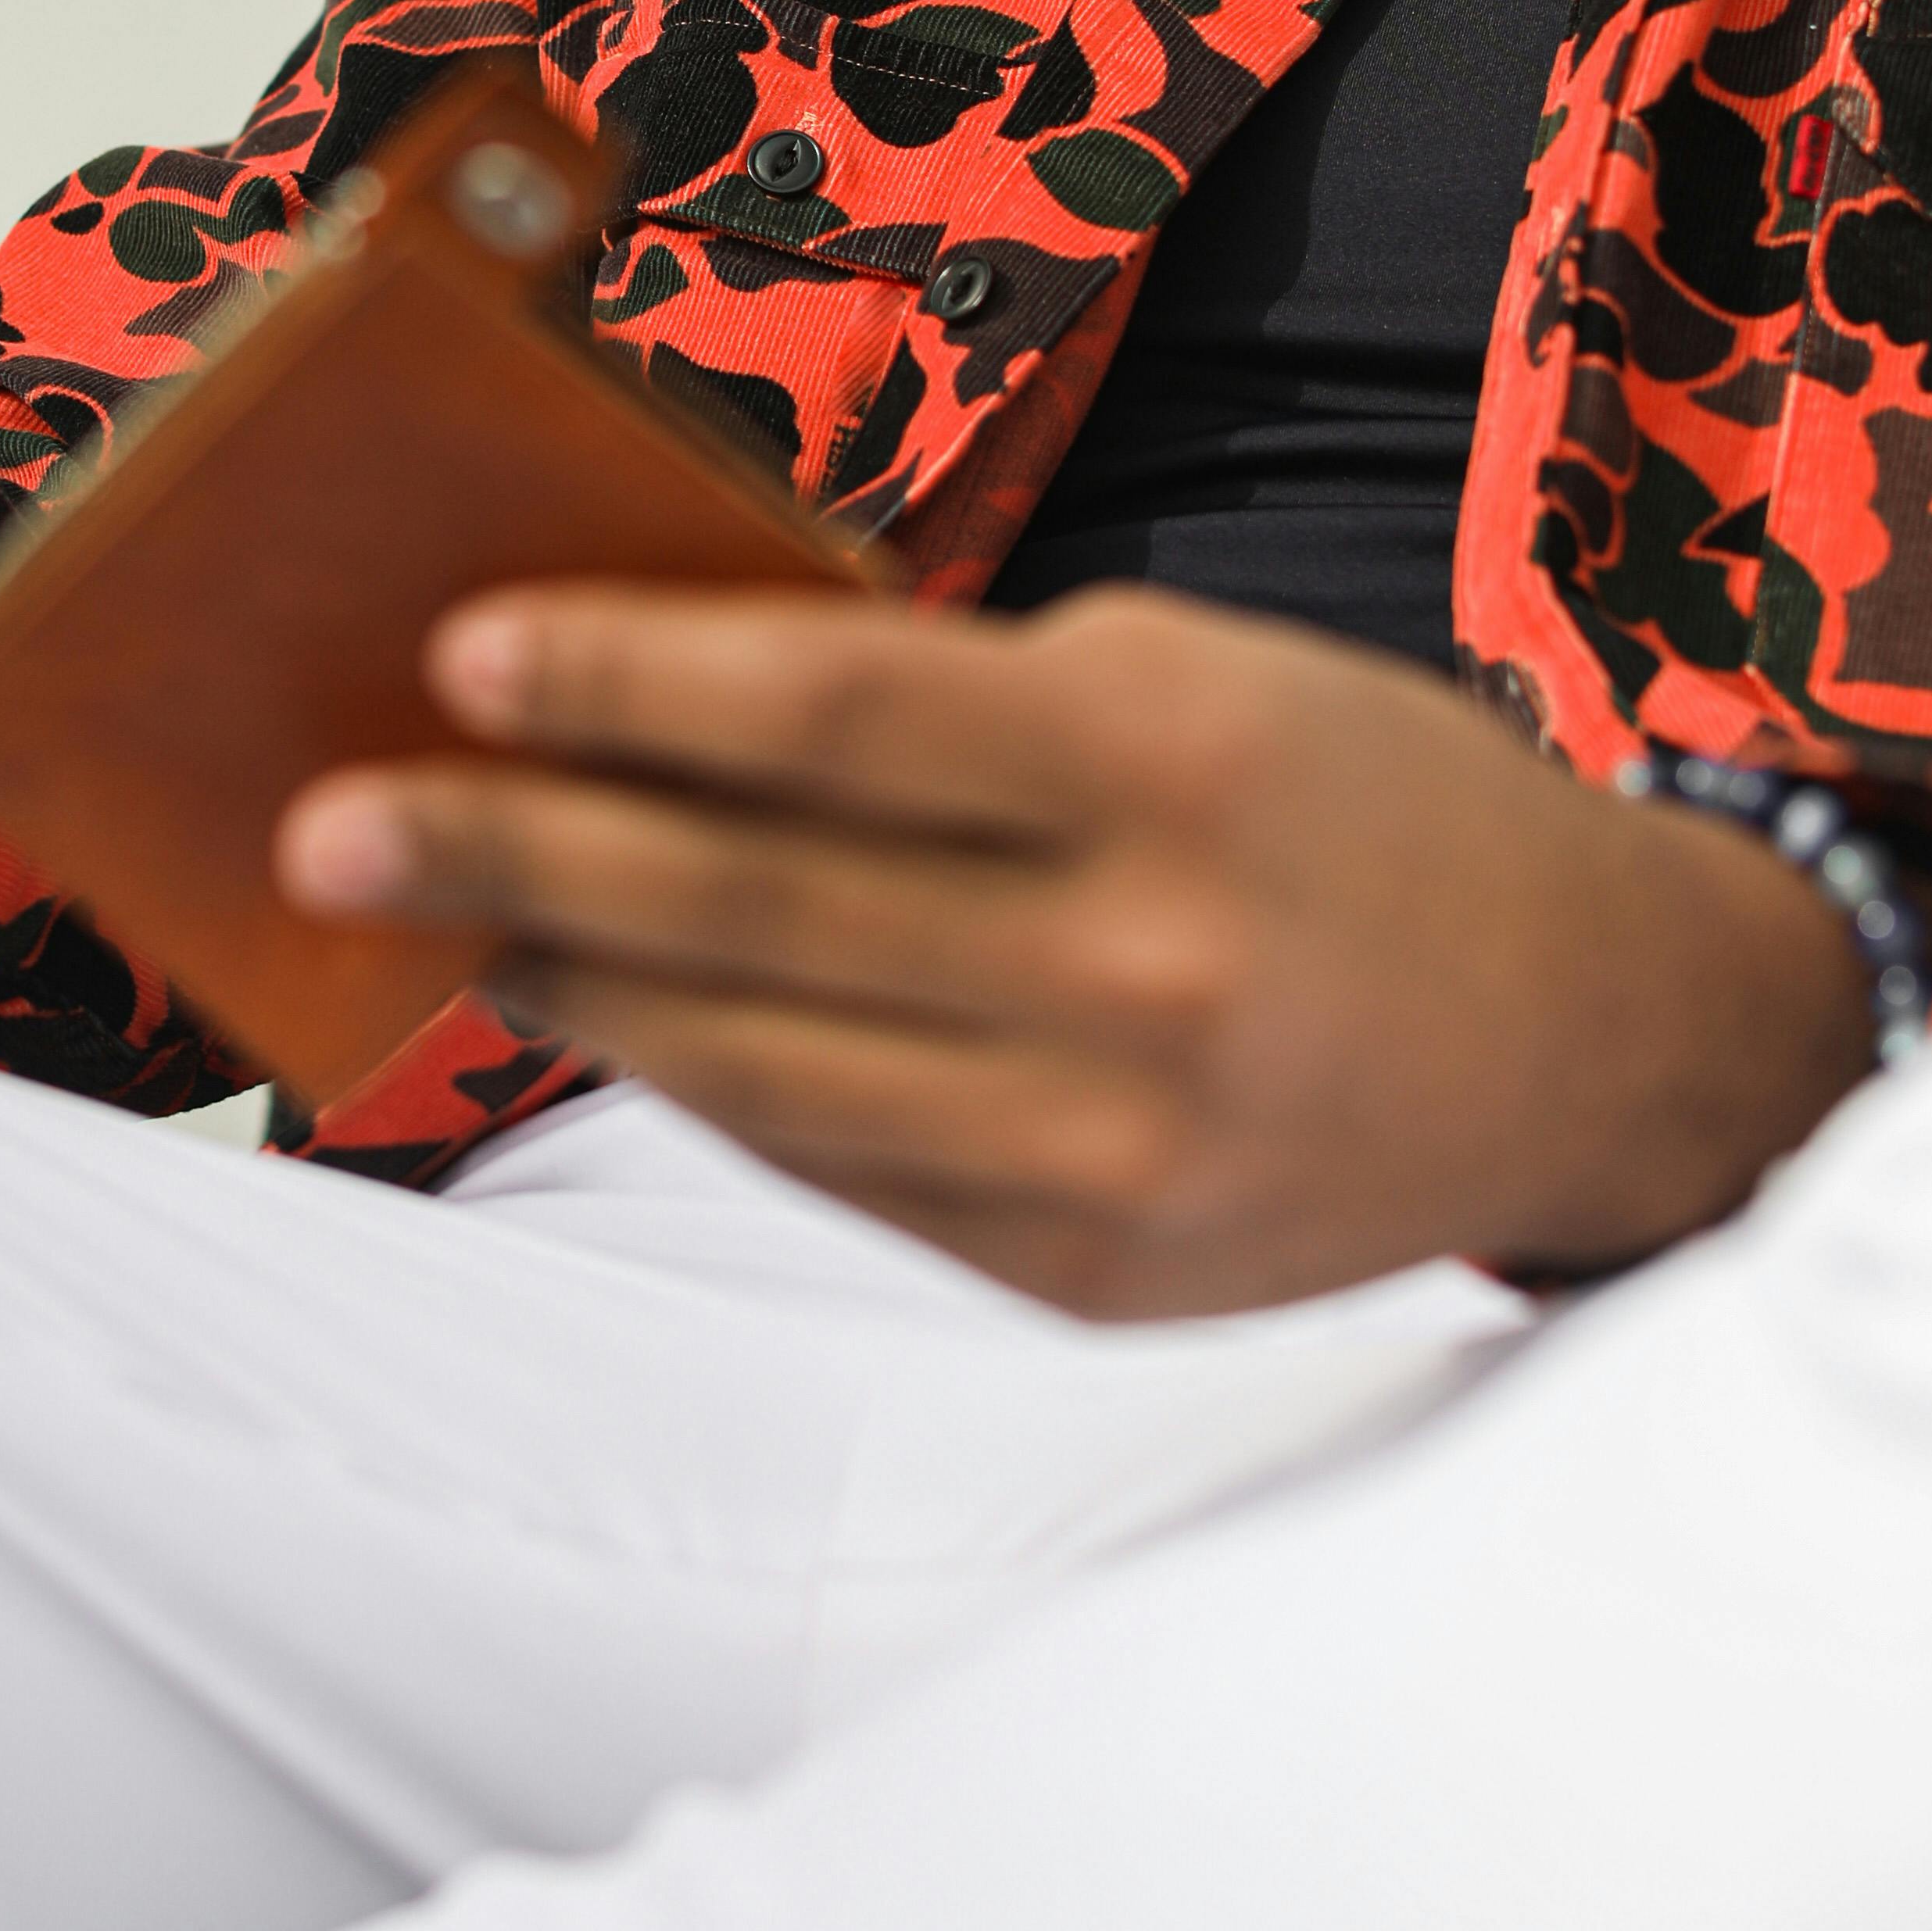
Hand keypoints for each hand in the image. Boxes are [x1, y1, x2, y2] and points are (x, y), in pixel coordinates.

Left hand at [274, 579, 1877, 1312]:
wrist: (1601, 1041)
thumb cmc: (1361, 809)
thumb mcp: (1195, 682)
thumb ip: (961, 707)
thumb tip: (675, 711)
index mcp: (1175, 766)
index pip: (845, 710)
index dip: (638, 681)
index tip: (463, 656)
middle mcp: (1145, 966)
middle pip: (766, 905)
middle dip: (521, 858)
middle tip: (331, 826)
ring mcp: (1119, 1147)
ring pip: (772, 1068)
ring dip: (580, 995)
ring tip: (447, 931)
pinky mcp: (1098, 1274)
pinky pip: (847, 1171)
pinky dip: (715, 1091)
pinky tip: (613, 1027)